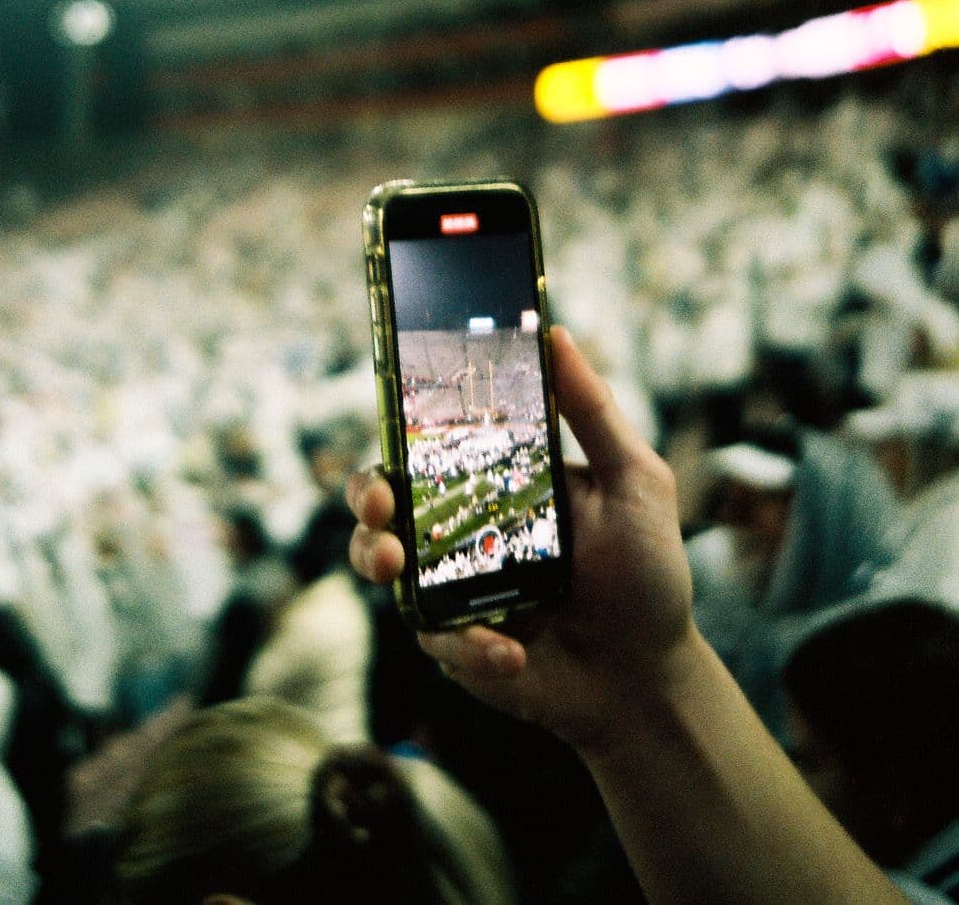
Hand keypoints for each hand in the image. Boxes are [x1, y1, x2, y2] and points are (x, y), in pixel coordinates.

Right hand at [348, 326, 694, 757]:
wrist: (649, 680)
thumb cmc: (647, 575)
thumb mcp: (634, 482)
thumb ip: (594, 411)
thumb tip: (554, 332)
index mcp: (495, 480)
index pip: (428, 442)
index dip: (397, 430)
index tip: (392, 424)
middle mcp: (462, 527)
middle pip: (382, 497)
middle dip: (364, 496)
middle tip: (379, 506)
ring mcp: (452, 587)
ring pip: (380, 560)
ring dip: (374, 557)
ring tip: (396, 567)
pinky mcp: (455, 642)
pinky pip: (431, 636)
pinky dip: (466, 644)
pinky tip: (512, 652)